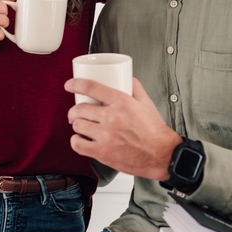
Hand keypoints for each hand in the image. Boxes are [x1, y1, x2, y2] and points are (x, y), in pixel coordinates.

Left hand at [65, 77, 181, 180]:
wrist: (162, 155)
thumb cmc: (155, 131)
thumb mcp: (146, 103)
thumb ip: (135, 87)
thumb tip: (125, 77)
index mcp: (122, 102)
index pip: (91, 87)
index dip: (75, 84)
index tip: (69, 85)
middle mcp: (112, 118)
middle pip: (79, 109)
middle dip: (74, 110)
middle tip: (76, 113)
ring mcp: (106, 136)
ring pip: (77, 126)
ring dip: (76, 125)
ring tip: (81, 126)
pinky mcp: (102, 153)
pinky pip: (78, 145)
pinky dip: (76, 141)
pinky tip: (80, 139)